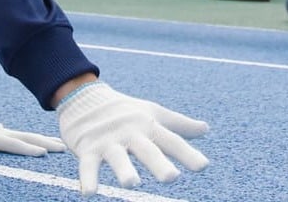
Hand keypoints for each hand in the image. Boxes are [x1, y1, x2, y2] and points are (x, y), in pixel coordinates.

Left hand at [0, 114, 65, 157]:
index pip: (13, 144)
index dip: (27, 149)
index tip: (44, 153)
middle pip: (26, 137)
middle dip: (45, 142)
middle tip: (64, 146)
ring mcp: (0, 132)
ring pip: (25, 136)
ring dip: (42, 140)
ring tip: (60, 143)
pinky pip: (19, 137)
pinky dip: (31, 140)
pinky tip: (38, 142)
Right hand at [56, 82, 208, 195]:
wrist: (81, 95)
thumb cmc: (122, 109)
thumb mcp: (151, 113)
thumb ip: (179, 124)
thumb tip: (206, 129)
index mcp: (147, 126)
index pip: (170, 140)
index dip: (186, 153)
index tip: (202, 166)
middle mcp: (129, 133)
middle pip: (145, 149)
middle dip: (158, 163)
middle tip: (171, 177)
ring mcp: (107, 141)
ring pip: (117, 157)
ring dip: (123, 169)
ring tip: (132, 183)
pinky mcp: (87, 148)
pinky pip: (87, 165)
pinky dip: (87, 178)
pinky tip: (89, 193)